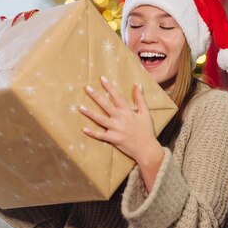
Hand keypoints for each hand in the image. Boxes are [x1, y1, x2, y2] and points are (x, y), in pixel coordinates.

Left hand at [80, 76, 163, 190]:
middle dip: (96, 96)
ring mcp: (116, 129)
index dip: (109, 87)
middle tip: (87, 88)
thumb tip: (138, 84)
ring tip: (80, 107)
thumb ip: (140, 98)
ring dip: (90, 113)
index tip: (102, 78)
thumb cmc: (146, 130)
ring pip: (100, 119)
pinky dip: (92, 133)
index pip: (117, 96)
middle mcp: (120, 119)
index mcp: (127, 111)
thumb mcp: (145, 113)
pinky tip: (84, 129)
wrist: (147, 149)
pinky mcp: (113, 139)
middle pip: (106, 105)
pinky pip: (101, 136)